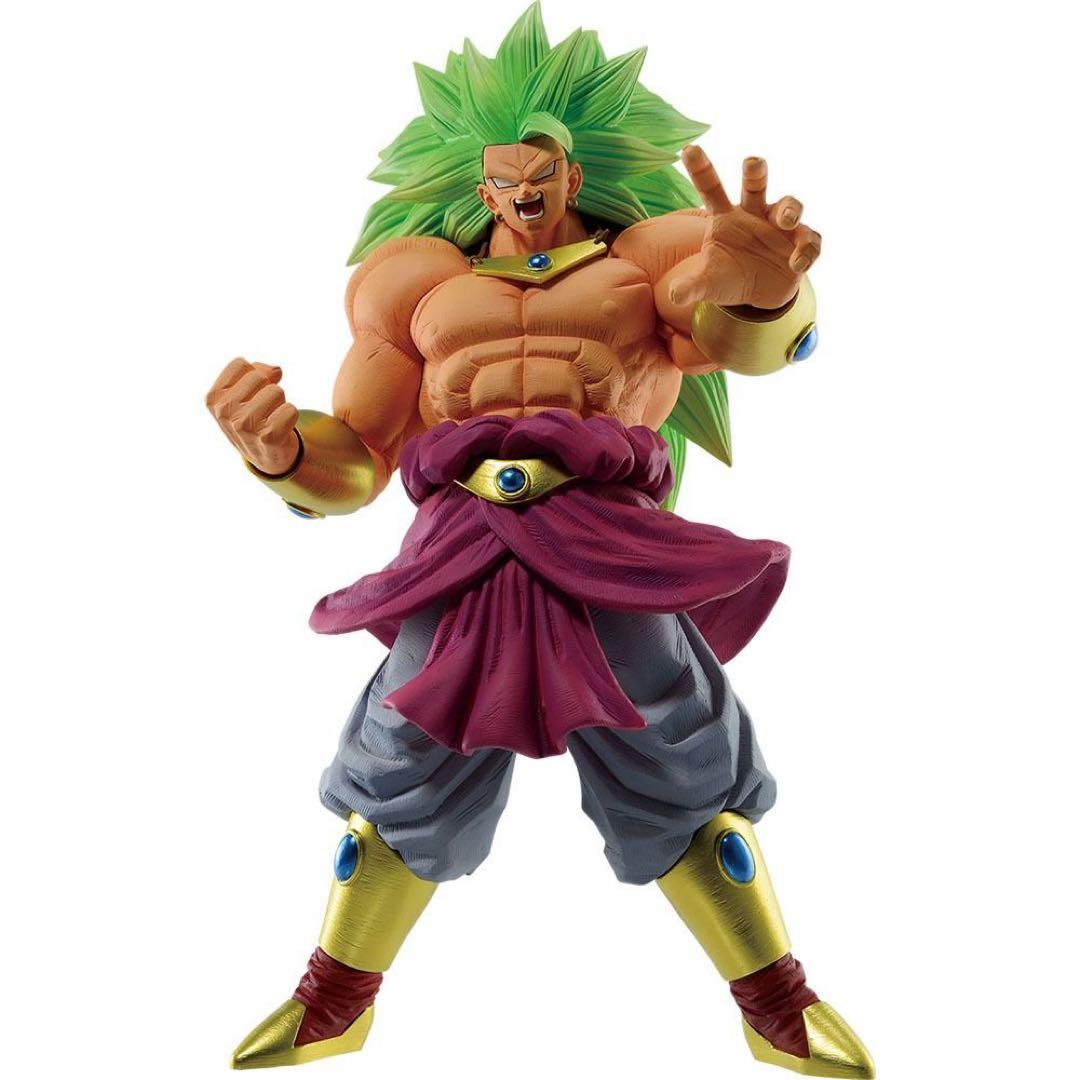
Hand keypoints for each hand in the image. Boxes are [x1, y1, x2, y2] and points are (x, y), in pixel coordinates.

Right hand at [206, 358, 299, 475]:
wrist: (265, 455)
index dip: (253, 375)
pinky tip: (281, 428)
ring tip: (271, 418)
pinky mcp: (268, 437)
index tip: (250, 394)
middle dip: (267, 389)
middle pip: (260, 377)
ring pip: (276, 391)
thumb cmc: (254, 415)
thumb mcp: (244, 391)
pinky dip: (290, 416)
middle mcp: (224, 412)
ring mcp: (244, 425)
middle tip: (263, 410)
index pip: (241, 364)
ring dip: (280, 403)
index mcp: (213, 398)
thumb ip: (257, 370)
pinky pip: (291, 410)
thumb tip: (276, 371)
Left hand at [670, 146, 821, 309]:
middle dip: (756, 171)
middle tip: (752, 163)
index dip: (701, 169)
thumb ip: (691, 287)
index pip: (711, 189)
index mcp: (725, 217)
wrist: (757, 295)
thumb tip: (673, 295)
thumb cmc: (728, 279)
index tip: (689, 149)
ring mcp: (780, 226)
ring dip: (790, 210)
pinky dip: (806, 250)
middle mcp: (754, 214)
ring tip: (786, 221)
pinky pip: (809, 240)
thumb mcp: (707, 284)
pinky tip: (796, 265)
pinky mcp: (801, 243)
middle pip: (755, 184)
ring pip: (790, 205)